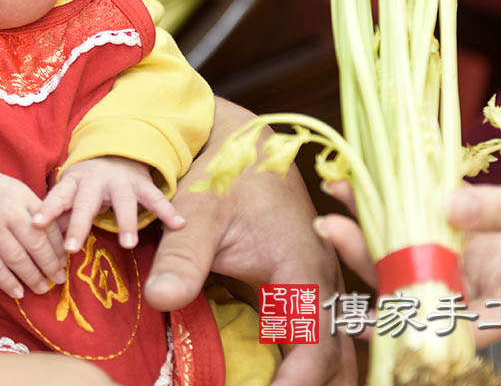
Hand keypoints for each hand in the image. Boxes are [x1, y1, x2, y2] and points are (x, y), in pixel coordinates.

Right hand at [0, 158, 66, 298]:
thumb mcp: (18, 192)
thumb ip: (36, 211)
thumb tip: (60, 240)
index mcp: (24, 198)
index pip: (48, 227)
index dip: (59, 248)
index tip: (65, 262)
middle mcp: (9, 213)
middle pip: (36, 244)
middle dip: (50, 265)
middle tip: (59, 279)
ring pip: (17, 259)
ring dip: (32, 277)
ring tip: (43, 289)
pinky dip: (7, 283)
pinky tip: (19, 293)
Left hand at [33, 155, 184, 251]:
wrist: (116, 151)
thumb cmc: (87, 182)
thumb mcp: (71, 192)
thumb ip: (58, 214)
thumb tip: (37, 239)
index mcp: (74, 182)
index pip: (58, 196)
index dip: (47, 210)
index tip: (35, 225)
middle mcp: (96, 181)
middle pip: (86, 203)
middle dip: (79, 224)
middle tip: (71, 248)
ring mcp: (121, 182)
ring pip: (123, 202)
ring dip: (126, 223)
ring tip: (128, 245)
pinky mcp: (143, 184)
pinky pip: (156, 198)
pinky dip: (168, 211)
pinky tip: (179, 225)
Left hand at [145, 98, 356, 385]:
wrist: (239, 140)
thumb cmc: (222, 173)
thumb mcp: (198, 212)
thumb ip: (182, 257)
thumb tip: (161, 299)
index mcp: (304, 271)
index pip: (316, 349)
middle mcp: (321, 284)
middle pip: (340, 361)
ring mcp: (316, 286)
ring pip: (335, 351)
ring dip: (319, 379)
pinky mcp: (301, 287)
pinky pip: (315, 336)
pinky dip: (304, 364)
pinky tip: (279, 380)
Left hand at [317, 158, 500, 346]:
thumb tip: (439, 205)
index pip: (448, 326)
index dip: (400, 319)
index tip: (356, 302)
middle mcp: (497, 291)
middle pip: (420, 286)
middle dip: (373, 257)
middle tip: (329, 222)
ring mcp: (489, 262)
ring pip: (420, 252)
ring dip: (381, 225)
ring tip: (339, 190)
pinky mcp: (488, 234)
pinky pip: (437, 223)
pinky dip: (407, 204)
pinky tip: (374, 180)